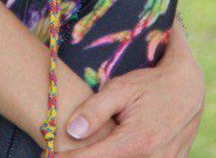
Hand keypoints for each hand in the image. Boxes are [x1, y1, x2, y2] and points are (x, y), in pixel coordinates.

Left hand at [48, 52, 204, 157]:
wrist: (187, 89)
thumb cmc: (149, 85)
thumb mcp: (120, 89)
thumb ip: (95, 110)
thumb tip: (71, 130)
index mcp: (135, 142)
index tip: (48, 155)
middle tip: (62, 150)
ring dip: (104, 156)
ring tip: (84, 147)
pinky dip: (123, 157)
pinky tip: (109, 147)